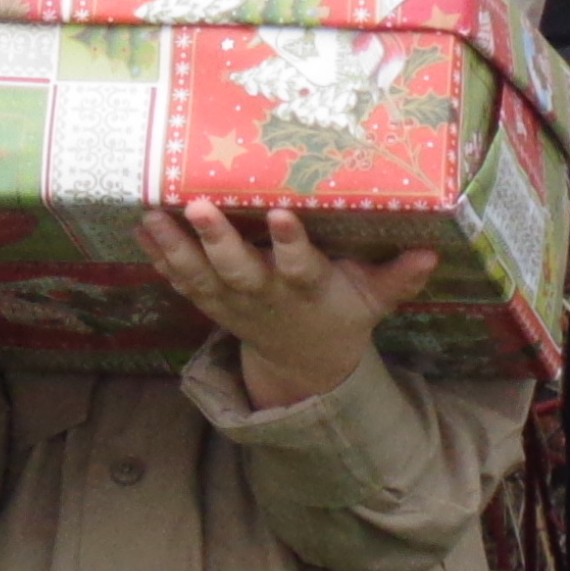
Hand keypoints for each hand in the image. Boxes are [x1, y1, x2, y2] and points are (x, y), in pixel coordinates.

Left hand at [141, 201, 434, 414]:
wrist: (303, 364)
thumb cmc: (340, 313)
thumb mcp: (373, 301)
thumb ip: (397, 278)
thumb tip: (431, 252)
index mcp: (307, 289)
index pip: (299, 266)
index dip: (289, 243)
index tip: (279, 213)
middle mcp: (264, 295)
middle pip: (237, 269)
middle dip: (217, 240)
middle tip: (199, 205)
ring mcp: (231, 301)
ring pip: (198, 275)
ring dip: (173, 246)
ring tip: (151, 214)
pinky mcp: (210, 302)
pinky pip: (179, 280)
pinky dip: (158, 256)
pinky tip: (138, 226)